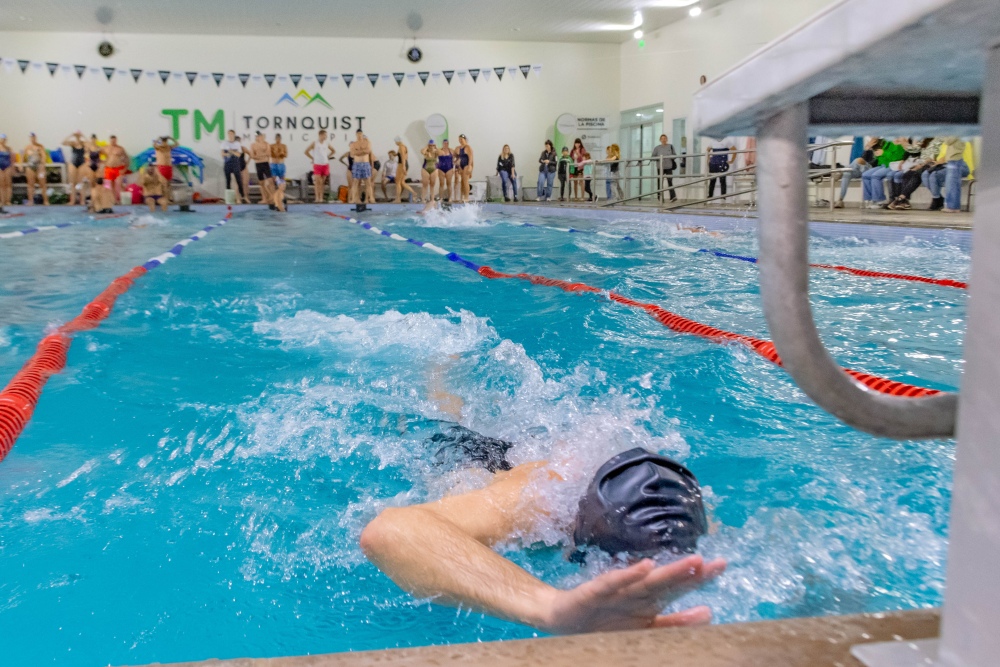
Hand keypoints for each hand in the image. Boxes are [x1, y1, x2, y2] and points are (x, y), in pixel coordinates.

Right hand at [541, 555, 725, 634]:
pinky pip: (614, 583)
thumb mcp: (644, 628)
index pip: (679, 587)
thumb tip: (709, 613)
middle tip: (719, 562)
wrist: (560, 616)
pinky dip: (630, 575)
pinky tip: (646, 566)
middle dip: (693, 572)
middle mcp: (637, 593)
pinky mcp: (595, 592)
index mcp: (649, 601)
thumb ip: (675, 623)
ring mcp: (617, 592)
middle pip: (669, 582)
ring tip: (694, 562)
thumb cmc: (604, 621)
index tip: (722, 565)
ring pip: (648, 582)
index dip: (700, 577)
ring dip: (671, 572)